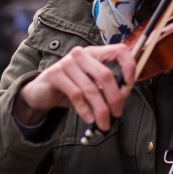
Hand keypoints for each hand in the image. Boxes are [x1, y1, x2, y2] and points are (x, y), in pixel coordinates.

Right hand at [14, 44, 135, 131]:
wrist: (42, 93)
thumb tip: (123, 96)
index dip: (129, 66)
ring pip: (91, 88)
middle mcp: (81, 54)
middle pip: (106, 74)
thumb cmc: (72, 88)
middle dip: (115, 98)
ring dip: (100, 109)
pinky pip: (75, 94)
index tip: (130, 84)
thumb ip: (107, 88)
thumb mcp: (92, 86)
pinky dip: (85, 109)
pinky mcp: (55, 74)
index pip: (119, 50)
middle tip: (117, 114)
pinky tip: (89, 119)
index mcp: (95, 53)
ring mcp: (67, 62)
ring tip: (103, 123)